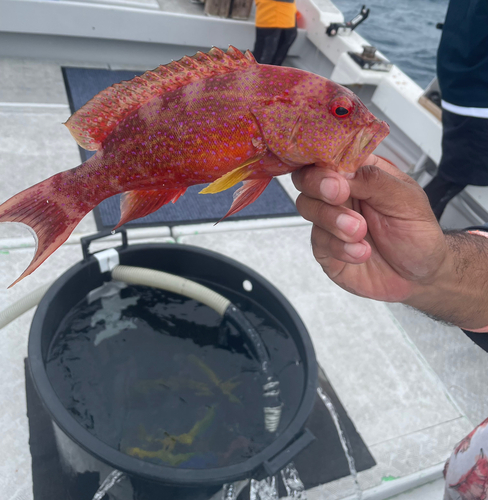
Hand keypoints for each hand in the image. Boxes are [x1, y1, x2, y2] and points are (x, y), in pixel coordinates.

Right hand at [291, 155, 447, 302]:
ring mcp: (330, 221)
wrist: (420, 276)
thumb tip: (343, 170)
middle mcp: (341, 194)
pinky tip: (362, 251)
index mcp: (360, 174)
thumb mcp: (407, 200)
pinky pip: (318, 241)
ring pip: (307, 207)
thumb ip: (374, 181)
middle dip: (318, 186)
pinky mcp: (326, 248)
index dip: (325, 162)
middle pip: (306, 178)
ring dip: (332, 219)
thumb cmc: (417, 234)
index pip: (330, 155)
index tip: (337, 178)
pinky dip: (340, 247)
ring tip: (359, 231)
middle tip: (340, 196)